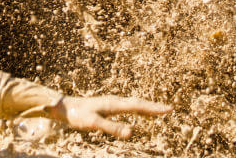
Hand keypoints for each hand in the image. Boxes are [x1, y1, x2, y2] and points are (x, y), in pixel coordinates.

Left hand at [50, 95, 171, 138]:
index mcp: (114, 104)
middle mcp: (115, 101)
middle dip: (154, 107)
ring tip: (161, 110)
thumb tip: (131, 133)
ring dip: (148, 107)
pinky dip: (139, 109)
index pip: (138, 106)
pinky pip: (128, 107)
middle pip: (138, 104)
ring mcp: (112, 103)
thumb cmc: (78, 115)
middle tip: (170, 109)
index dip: (153, 109)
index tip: (168, 109)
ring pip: (134, 104)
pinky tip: (142, 112)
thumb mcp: (94, 124)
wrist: (65, 107)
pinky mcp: (109, 107)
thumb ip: (112, 128)